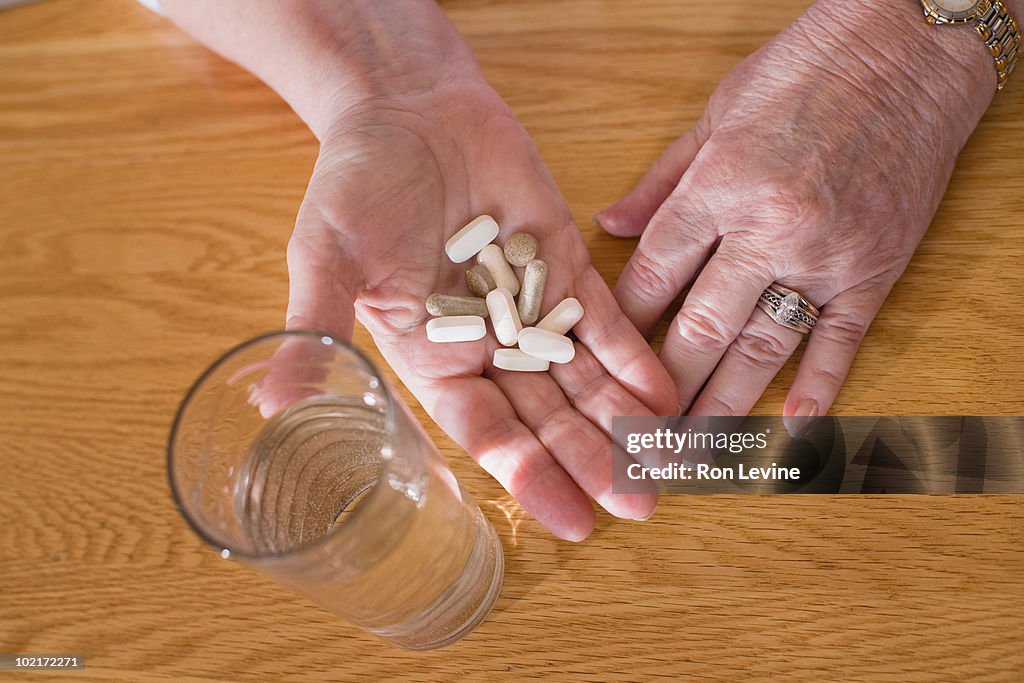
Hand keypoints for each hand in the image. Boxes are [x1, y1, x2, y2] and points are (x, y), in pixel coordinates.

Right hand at [287, 77, 676, 539]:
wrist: (408, 107)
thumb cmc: (354, 182)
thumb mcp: (326, 256)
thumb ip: (318, 329)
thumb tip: (270, 407)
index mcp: (431, 358)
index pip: (485, 431)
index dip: (527, 475)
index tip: (573, 520)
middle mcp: (486, 347)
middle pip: (546, 416)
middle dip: (591, 461)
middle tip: (640, 504)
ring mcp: (531, 308)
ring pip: (583, 378)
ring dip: (623, 421)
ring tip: (667, 463)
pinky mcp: (565, 265)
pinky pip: (605, 321)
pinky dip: (634, 356)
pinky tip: (666, 394)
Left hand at [596, 0, 993, 430]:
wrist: (909, 49)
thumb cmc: (805, 71)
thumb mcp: (714, 112)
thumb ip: (661, 180)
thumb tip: (610, 225)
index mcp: (719, 186)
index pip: (654, 277)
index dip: (622, 328)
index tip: (598, 366)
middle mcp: (768, 229)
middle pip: (699, 329)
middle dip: (661, 392)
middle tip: (632, 440)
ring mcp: (825, 255)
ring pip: (762, 350)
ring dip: (722, 409)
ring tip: (690, 456)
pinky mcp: (874, 270)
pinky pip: (840, 342)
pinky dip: (817, 389)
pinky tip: (790, 430)